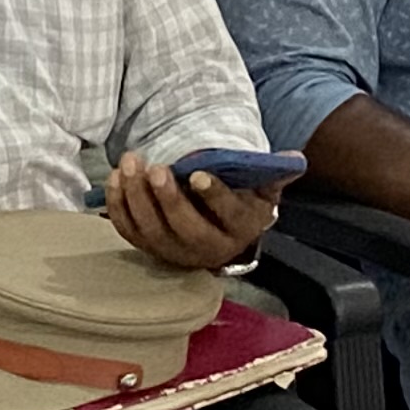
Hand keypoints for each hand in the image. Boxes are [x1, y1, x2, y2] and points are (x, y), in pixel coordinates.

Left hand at [103, 153, 281, 268]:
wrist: (218, 230)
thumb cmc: (240, 201)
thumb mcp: (262, 190)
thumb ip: (273, 173)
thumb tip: (294, 158)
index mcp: (241, 230)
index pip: (228, 215)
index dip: (213, 196)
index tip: (197, 174)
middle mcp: (208, 249)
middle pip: (186, 229)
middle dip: (168, 199)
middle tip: (156, 168)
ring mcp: (175, 252)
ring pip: (153, 231)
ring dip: (137, 197)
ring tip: (130, 164)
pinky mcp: (150, 248)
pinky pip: (130, 232)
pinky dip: (118, 206)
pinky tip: (115, 178)